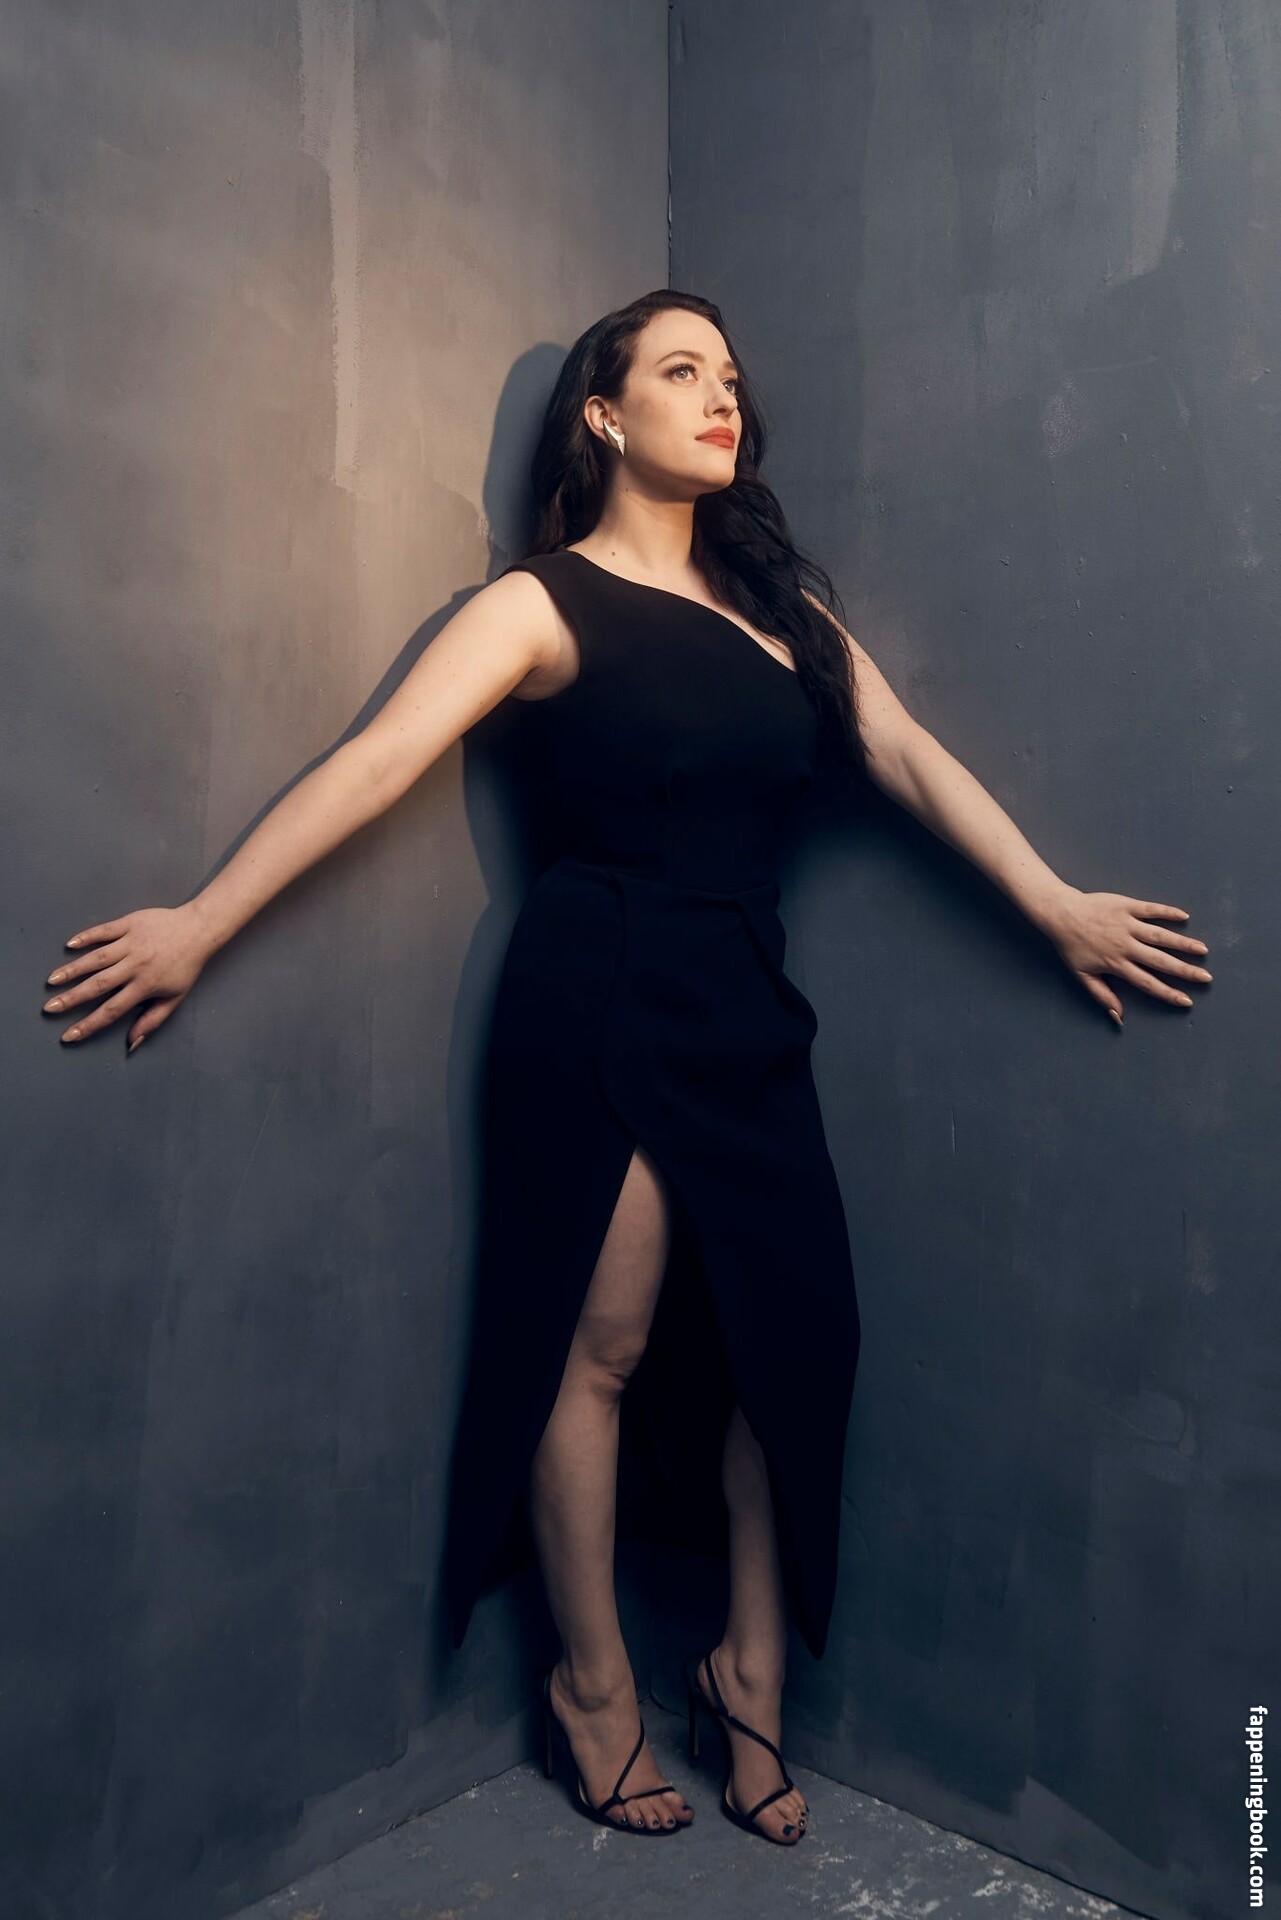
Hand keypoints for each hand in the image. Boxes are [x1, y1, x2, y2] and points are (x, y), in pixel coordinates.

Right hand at [42, 901, 215, 1051]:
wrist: (199, 930)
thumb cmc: (186, 966)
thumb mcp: (175, 997)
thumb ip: (153, 1020)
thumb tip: (133, 1043)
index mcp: (146, 986)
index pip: (112, 1010)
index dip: (90, 1024)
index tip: (69, 1035)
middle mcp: (136, 965)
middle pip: (99, 985)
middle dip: (72, 999)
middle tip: (50, 1008)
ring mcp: (131, 943)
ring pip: (97, 958)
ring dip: (73, 969)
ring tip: (52, 980)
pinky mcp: (130, 923)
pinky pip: (104, 931)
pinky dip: (87, 937)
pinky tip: (70, 945)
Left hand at [1043, 887, 1210, 1025]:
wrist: (1060, 914)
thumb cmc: (1071, 946)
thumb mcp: (1082, 975)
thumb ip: (1102, 995)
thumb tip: (1118, 1017)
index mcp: (1116, 964)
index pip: (1147, 983)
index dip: (1167, 993)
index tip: (1186, 1000)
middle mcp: (1125, 945)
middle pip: (1160, 961)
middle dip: (1185, 971)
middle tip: (1206, 977)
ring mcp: (1127, 924)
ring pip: (1160, 935)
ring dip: (1182, 943)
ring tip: (1203, 950)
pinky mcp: (1126, 906)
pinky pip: (1151, 909)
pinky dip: (1167, 912)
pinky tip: (1184, 916)